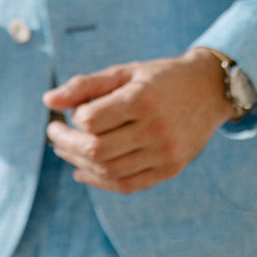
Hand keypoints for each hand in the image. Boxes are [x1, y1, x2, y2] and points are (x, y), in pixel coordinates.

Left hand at [42, 49, 236, 194]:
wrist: (209, 90)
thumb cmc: (157, 78)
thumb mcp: (122, 72)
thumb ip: (84, 85)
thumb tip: (48, 101)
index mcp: (143, 100)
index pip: (91, 120)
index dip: (75, 117)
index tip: (73, 111)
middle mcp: (157, 129)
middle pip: (97, 149)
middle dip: (67, 143)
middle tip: (54, 133)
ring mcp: (166, 153)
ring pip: (110, 170)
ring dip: (78, 163)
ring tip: (64, 149)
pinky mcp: (171, 169)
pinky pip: (128, 185)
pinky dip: (100, 182)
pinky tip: (81, 172)